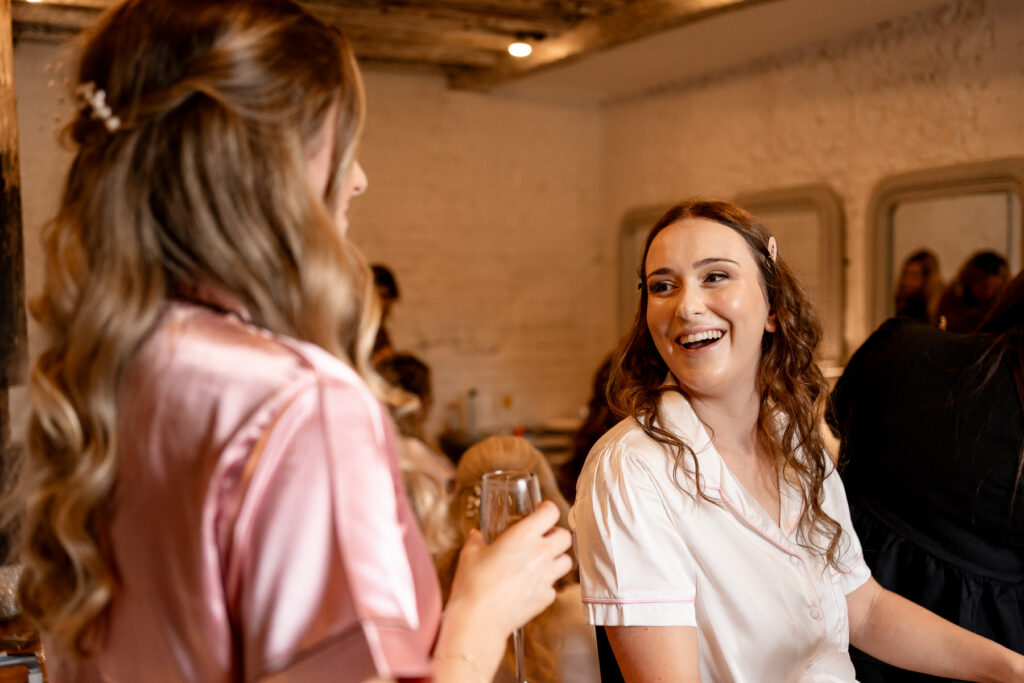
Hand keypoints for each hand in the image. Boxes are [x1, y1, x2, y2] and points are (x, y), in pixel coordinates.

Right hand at [433, 501, 571, 681]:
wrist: (479, 619)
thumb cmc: (473, 584)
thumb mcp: (470, 554)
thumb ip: (477, 540)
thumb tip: (476, 535)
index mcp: (523, 536)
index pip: (551, 512)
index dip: (547, 509)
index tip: (541, 510)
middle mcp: (540, 554)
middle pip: (566, 536)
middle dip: (556, 534)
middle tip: (543, 537)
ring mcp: (547, 577)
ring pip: (567, 561)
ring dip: (557, 558)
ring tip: (542, 561)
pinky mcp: (546, 598)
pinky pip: (554, 586)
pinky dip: (546, 584)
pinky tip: (531, 585)